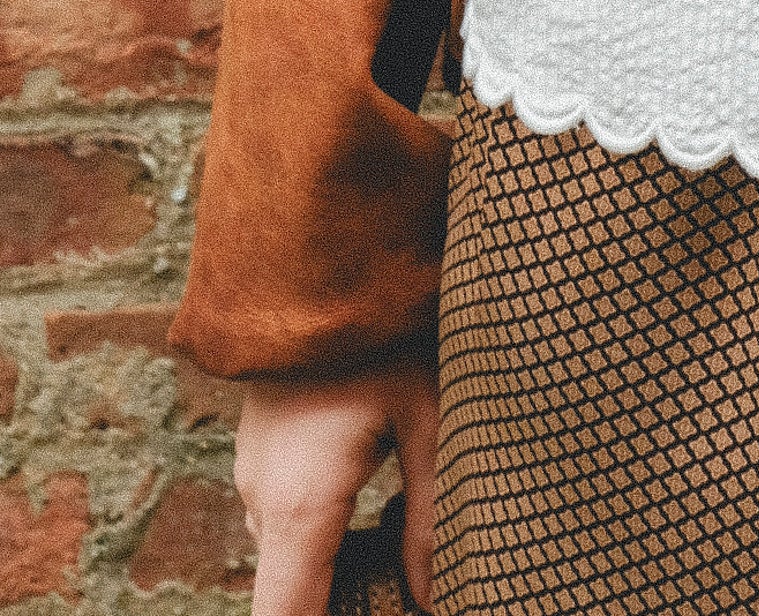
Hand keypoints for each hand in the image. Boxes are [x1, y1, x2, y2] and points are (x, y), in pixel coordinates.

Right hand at [238, 348, 437, 615]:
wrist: (317, 249)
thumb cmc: (383, 327)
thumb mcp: (431, 415)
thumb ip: (432, 512)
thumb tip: (433, 596)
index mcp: (302, 506)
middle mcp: (263, 501)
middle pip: (291, 595)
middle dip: (343, 603)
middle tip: (403, 586)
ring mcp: (253, 474)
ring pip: (290, 554)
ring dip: (334, 566)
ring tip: (401, 542)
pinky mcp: (261, 451)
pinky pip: (285, 516)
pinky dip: (323, 532)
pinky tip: (379, 495)